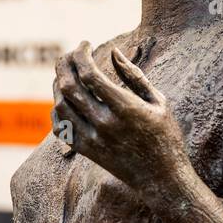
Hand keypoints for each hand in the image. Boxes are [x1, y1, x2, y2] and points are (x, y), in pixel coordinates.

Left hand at [52, 41, 187, 200]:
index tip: (86, 43)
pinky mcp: (86, 151)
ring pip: (61, 105)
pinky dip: (57, 108)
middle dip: (65, 63)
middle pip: (69, 86)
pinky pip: (60, 127)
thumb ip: (134, 75)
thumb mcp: (158, 101)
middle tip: (70, 53)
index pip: (89, 74)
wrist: (161, 179)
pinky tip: (65, 98)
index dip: (82, 54)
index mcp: (124, 108)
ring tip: (67, 72)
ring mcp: (92, 139)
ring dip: (59, 83)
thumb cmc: (165, 135)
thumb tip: (113, 51)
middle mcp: (104, 124)